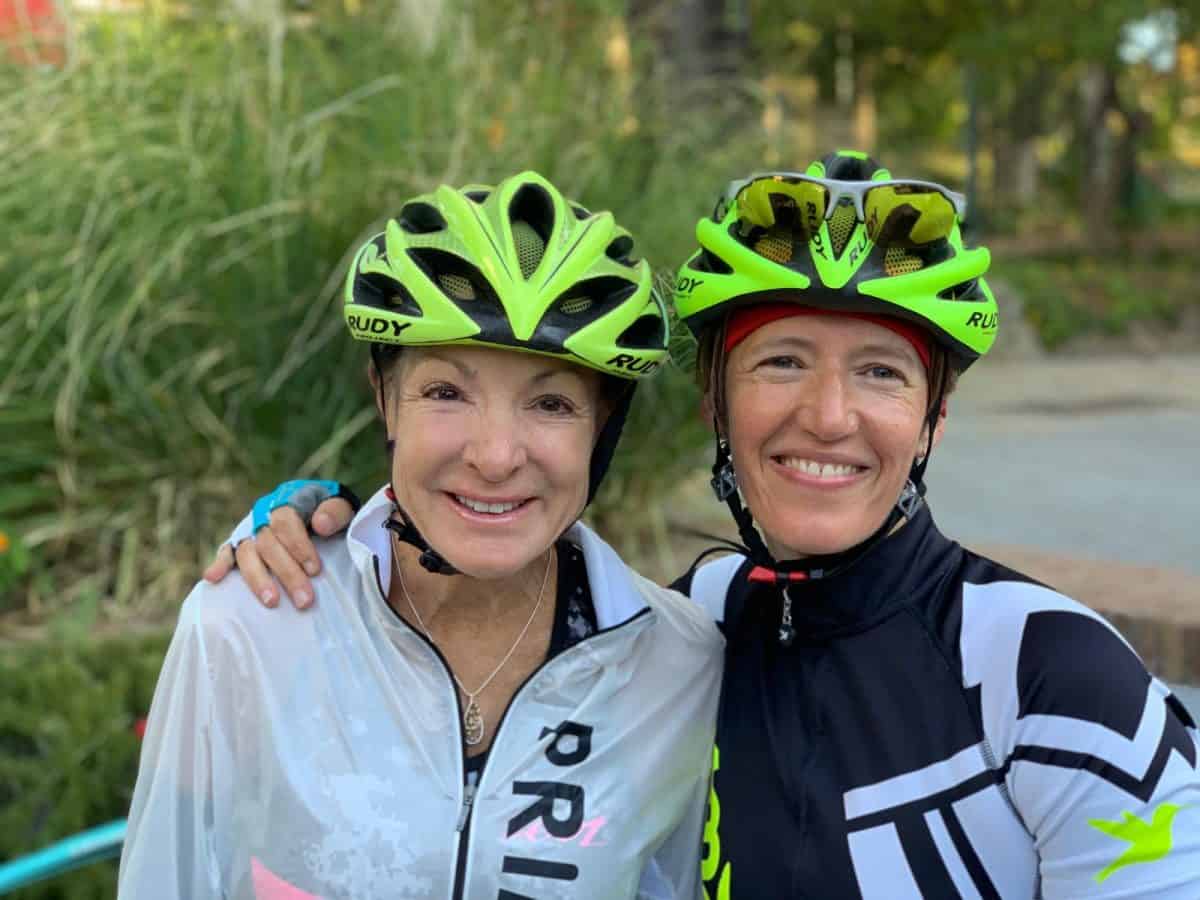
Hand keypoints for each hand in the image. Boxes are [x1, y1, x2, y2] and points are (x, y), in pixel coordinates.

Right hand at [202, 497, 355, 608]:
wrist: (319, 511)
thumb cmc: (332, 514)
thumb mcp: (341, 506)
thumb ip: (335, 512)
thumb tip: (320, 525)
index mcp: (288, 500)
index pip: (286, 521)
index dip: (298, 545)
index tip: (315, 570)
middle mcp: (265, 514)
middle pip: (268, 543)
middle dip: (286, 573)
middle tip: (304, 600)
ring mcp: (251, 530)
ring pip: (247, 553)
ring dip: (257, 579)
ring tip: (272, 602)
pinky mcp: (241, 544)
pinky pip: (227, 553)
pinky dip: (220, 564)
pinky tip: (213, 578)